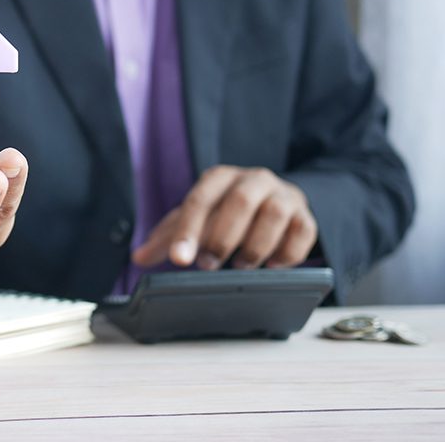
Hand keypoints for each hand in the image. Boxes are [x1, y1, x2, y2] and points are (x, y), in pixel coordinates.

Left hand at [132, 165, 317, 270]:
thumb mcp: (197, 219)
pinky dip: (287, 253)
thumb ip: (168, 238)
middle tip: (209, 266)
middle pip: (240, 201)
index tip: (179, 260)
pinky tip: (272, 266)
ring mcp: (283, 196)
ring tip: (242, 267)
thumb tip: (138, 258)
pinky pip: (303, 231)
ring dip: (255, 246)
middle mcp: (254, 180)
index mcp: (220, 178)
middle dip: (222, 237)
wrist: (275, 201)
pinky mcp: (306, 216)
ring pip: (274, 214)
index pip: (200, 200)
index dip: (188, 231)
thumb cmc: (227, 212)